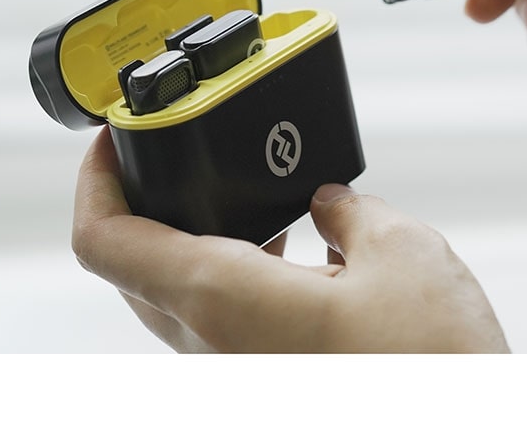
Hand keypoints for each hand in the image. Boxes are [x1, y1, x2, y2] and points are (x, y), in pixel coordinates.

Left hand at [72, 127, 509, 352]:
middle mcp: (214, 348)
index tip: (110, 144)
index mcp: (225, 302)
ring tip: (230, 192)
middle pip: (134, 267)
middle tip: (170, 156)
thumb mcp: (401, 252)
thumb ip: (352, 211)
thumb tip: (330, 205)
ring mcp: (236, 374)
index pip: (107, 242)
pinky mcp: (265, 383)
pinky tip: (282, 250)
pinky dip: (230, 273)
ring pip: (177, 297)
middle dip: (142, 203)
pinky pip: (219, 321)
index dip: (94, 182)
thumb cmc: (432, 366)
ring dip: (190, 238)